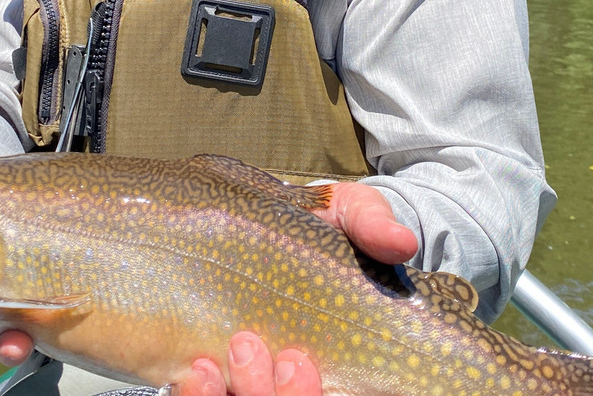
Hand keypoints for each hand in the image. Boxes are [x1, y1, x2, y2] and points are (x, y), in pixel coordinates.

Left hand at [179, 182, 416, 394]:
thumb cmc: (320, 225)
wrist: (275, 219)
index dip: (306, 393)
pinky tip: (189, 373)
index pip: (332, 393)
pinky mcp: (212, 366)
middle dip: (264, 393)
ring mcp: (253, 374)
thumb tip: (402, 242)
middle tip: (247, 347)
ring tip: (205, 367)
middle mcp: (294, 371)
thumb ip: (373, 224)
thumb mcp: (352, 215)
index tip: (294, 361)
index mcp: (335, 352)